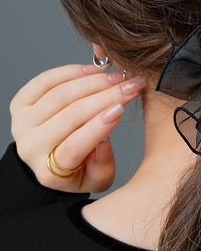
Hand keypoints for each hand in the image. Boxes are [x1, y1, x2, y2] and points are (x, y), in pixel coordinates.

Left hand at [9, 63, 147, 192]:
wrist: (50, 159)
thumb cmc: (79, 169)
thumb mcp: (97, 179)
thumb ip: (103, 164)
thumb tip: (105, 137)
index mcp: (50, 172)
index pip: (74, 146)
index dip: (99, 126)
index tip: (121, 108)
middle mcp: (31, 146)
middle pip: (70, 116)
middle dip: (105, 97)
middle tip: (129, 86)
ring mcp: (22, 123)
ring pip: (60, 95)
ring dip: (93, 82)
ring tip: (117, 77)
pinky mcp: (20, 103)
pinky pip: (45, 81)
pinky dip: (71, 72)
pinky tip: (94, 70)